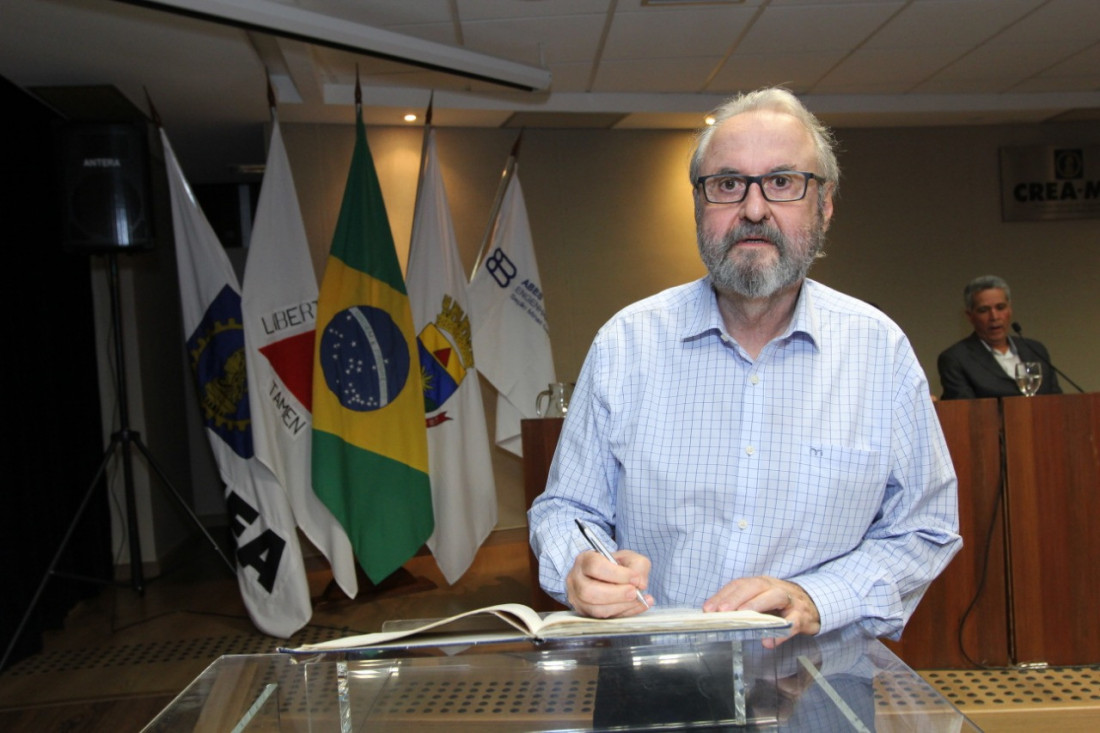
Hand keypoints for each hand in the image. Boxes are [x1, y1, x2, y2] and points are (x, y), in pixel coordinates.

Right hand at [565, 549, 652, 617]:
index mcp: (584, 560)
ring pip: (596, 609)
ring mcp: (578, 599)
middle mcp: (576, 580)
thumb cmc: (616, 566)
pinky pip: (603, 619)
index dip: (616, 574)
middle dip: (616, 594)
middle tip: (634, 592)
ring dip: (620, 606)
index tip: (634, 578)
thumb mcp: (629, 558)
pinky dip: (624, 613)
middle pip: (589, 591)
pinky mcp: (585, 614)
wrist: (608, 577)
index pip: (595, 566)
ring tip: (637, 599)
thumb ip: (638, 566)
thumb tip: (640, 584)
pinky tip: (636, 606)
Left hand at [703, 576, 819, 647]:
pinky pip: (793, 622)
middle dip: (737, 598)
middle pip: (755, 586)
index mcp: (761, 583)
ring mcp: (790, 600)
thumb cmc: (781, 604)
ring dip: (757, 605)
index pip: (739, 585)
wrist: (813, 605)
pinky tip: (770, 642)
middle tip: (723, 611)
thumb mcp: (761, 600)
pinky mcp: (803, 616)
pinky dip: (782, 632)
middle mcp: (775, 587)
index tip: (708, 608)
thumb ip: (742, 605)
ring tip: (743, 616)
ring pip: (775, 596)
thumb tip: (716, 616)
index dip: (723, 595)